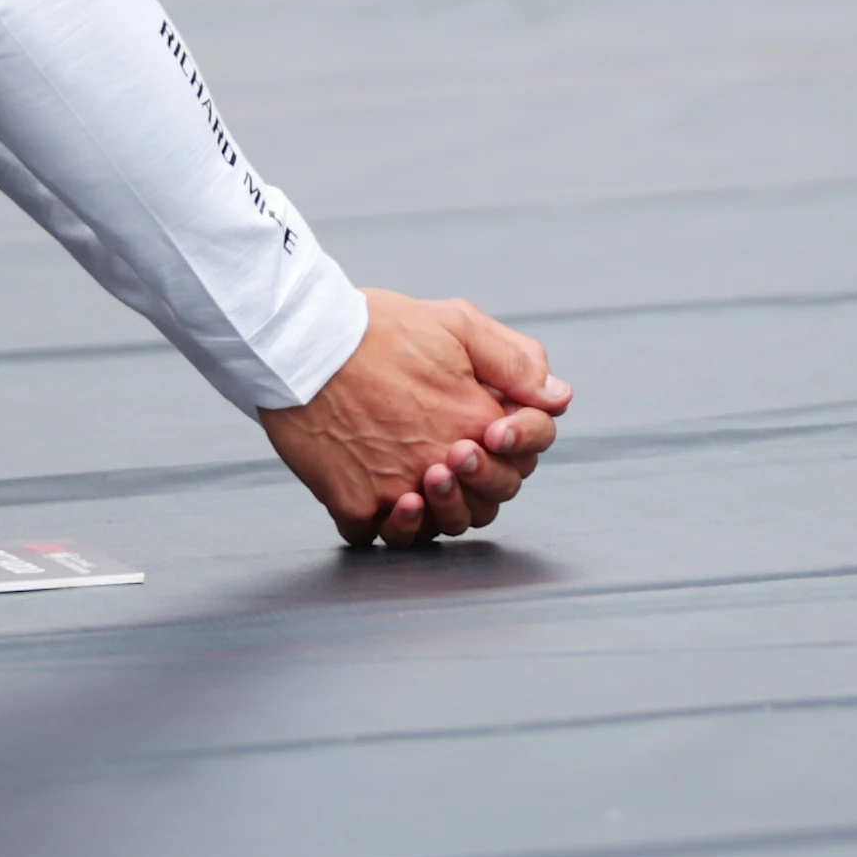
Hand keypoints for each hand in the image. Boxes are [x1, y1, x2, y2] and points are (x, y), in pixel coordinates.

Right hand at [259, 289, 570, 547]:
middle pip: (486, 502)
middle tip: (453, 450)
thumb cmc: (373, 327)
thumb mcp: (457, 323)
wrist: (298, 341)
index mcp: (475, 421)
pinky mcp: (351, 502)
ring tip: (423, 479)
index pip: (525, 457)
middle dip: (481, 478)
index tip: (492, 425)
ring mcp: (394, 489)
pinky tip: (381, 494)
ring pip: (436, 529)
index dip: (520, 443)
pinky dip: (384, 523)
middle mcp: (439, 463)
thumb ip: (515, 361)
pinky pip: (376, 534)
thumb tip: (557, 398)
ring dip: (440, 511)